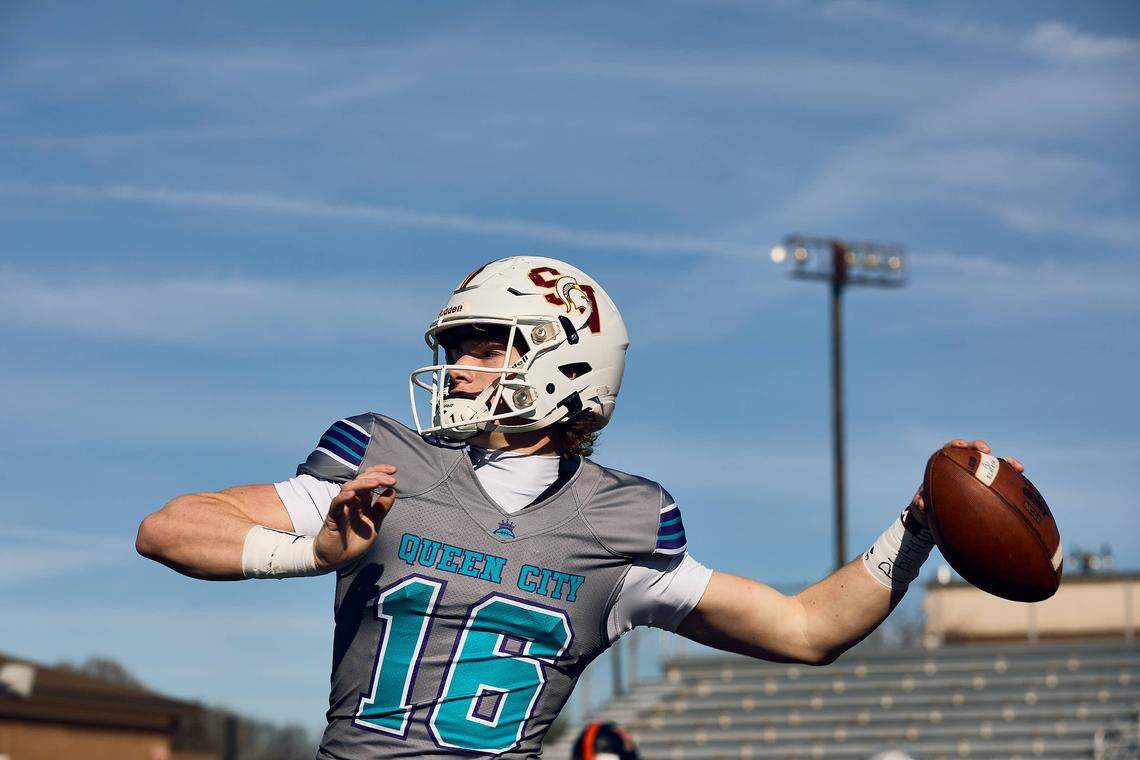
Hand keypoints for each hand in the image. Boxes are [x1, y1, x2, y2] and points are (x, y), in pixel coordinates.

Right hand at [314, 464, 396, 570]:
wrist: (336, 559)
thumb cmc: (354, 542)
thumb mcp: (374, 525)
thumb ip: (382, 509)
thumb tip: (392, 491)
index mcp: (363, 502)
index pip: (370, 480)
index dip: (381, 472)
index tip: (394, 471)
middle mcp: (352, 501)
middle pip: (362, 480)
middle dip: (377, 476)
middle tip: (391, 479)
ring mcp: (342, 507)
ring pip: (349, 487)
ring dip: (363, 483)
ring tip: (376, 483)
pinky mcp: (332, 517)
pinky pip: (336, 503)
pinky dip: (343, 497)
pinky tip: (353, 494)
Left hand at [908, 439, 1024, 526]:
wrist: (935, 518)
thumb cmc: (926, 508)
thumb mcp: (921, 506)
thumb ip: (920, 503)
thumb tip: (921, 503)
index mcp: (944, 466)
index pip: (950, 449)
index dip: (957, 445)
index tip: (962, 446)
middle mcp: (961, 467)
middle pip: (972, 451)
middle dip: (979, 447)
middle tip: (986, 451)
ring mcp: (976, 475)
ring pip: (992, 465)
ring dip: (1005, 463)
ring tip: (1017, 466)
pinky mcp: (988, 487)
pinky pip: (1002, 482)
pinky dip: (1012, 481)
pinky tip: (1024, 485)